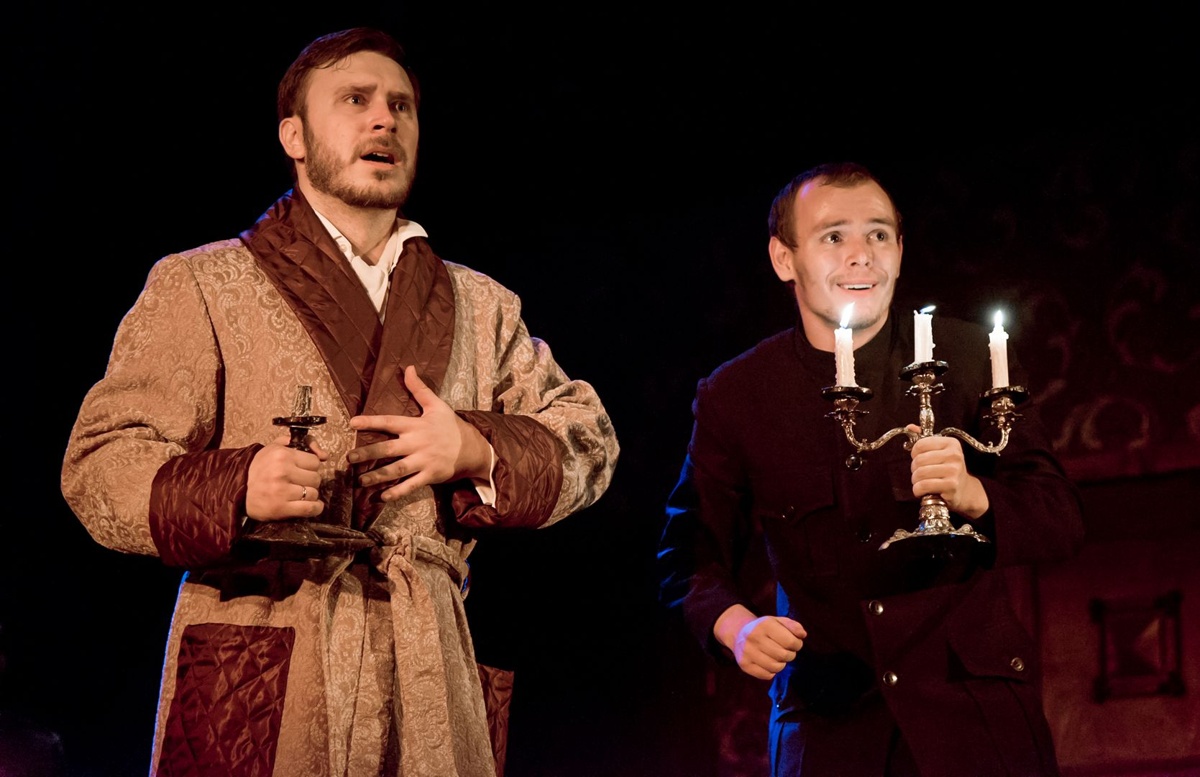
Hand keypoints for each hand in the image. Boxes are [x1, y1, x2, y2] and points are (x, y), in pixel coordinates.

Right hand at [246, 434, 327, 520]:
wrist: (237, 488)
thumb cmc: (260, 467)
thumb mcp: (275, 448)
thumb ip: (300, 443)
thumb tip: (324, 455)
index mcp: (282, 455)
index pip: (314, 461)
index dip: (310, 467)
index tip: (303, 470)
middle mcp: (283, 471)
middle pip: (316, 478)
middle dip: (310, 481)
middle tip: (300, 483)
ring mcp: (281, 491)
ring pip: (314, 493)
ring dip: (310, 495)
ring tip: (300, 494)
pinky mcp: (281, 508)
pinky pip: (310, 508)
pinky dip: (315, 508)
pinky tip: (313, 506)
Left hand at [347, 366, 490, 500]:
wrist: (473, 448)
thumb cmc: (451, 426)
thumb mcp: (437, 405)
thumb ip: (419, 389)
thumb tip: (408, 368)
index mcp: (417, 425)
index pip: (390, 421)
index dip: (371, 422)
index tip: (352, 422)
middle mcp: (418, 443)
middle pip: (388, 449)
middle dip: (367, 453)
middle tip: (349, 458)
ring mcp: (424, 461)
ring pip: (397, 470)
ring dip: (377, 476)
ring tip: (361, 480)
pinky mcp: (430, 475)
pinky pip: (411, 485)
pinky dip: (397, 492)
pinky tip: (383, 497)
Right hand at [715, 604, 806, 679]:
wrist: (738, 633)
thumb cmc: (764, 628)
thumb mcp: (778, 621)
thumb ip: (793, 626)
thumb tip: (803, 635)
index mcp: (765, 624)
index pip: (790, 641)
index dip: (797, 644)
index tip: (794, 643)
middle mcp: (754, 637)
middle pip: (783, 655)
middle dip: (790, 655)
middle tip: (787, 651)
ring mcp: (747, 652)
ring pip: (775, 667)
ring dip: (781, 664)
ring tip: (778, 658)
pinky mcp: (744, 664)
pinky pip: (766, 675)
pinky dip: (772, 672)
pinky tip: (769, 663)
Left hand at [907, 425, 988, 518]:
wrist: (964, 489)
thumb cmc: (947, 468)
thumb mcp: (938, 451)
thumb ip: (923, 438)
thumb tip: (910, 427)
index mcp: (951, 443)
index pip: (920, 445)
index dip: (914, 454)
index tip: (919, 459)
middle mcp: (954, 455)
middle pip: (919, 460)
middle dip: (914, 469)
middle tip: (919, 473)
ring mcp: (954, 471)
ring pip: (920, 473)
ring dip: (915, 480)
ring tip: (921, 482)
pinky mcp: (951, 485)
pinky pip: (924, 485)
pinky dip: (918, 489)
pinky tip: (921, 490)